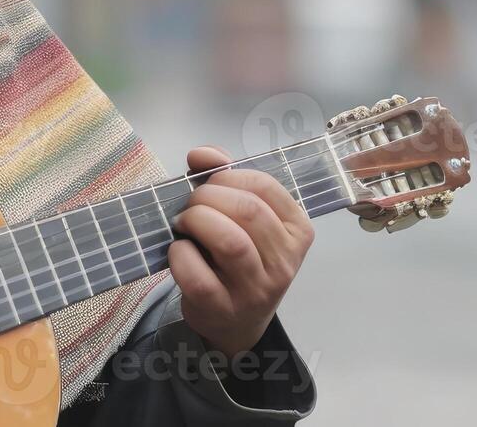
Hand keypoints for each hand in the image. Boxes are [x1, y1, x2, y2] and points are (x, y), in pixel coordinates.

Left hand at [169, 146, 313, 356]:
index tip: (209, 183)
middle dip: (208, 197)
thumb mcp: (242, 218)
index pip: (266, 186)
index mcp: (297, 230)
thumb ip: (225, 179)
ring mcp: (257, 290)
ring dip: (197, 221)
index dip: (228, 175)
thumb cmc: (239, 260)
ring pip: (231, 242)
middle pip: (247, 211)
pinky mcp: (224, 309)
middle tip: (192, 206)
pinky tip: (179, 250)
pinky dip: (180, 255)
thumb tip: (201, 154)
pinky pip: (199, 277)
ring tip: (184, 224)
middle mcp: (285, 262)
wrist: (235, 323)